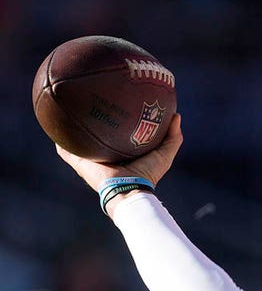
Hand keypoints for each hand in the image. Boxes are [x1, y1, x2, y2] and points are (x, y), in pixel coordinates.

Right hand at [56, 113, 182, 191]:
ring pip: (79, 141)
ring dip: (74, 128)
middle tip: (94, 101)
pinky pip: (65, 150)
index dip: (118, 122)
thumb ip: (173, 136)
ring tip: (70, 109)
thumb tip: (176, 116)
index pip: (118, 134)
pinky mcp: (79, 162)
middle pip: (97, 135)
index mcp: (122, 152)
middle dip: (95, 120)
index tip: (120, 104)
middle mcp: (105, 154)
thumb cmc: (147, 174)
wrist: (128, 189)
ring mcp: (91, 159)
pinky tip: (56, 125)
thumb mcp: (165, 153)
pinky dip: (60, 139)